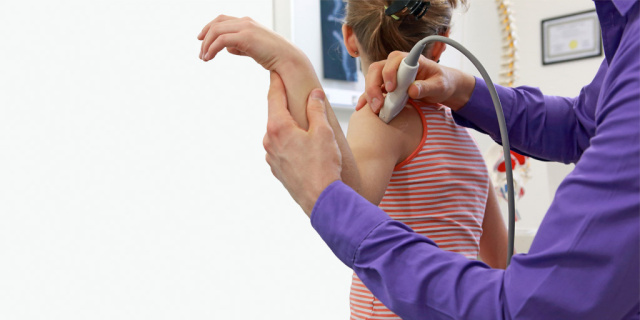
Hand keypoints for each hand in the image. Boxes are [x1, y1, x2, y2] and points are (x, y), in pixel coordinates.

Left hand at [197, 15, 299, 70]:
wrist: (287, 59)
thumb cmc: (273, 56)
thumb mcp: (253, 49)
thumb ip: (240, 47)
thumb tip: (227, 49)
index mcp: (247, 23)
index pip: (222, 19)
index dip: (208, 27)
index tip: (201, 39)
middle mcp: (245, 22)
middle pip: (216, 23)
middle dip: (205, 37)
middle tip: (200, 53)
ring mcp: (245, 28)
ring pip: (216, 31)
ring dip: (206, 45)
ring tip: (204, 58)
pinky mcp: (245, 37)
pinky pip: (221, 40)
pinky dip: (212, 49)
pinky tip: (209, 57)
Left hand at [263, 72, 341, 215]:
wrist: (321, 200)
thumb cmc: (323, 166)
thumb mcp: (324, 132)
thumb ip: (316, 110)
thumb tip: (314, 94)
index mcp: (278, 127)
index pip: (274, 96)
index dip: (276, 82)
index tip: (275, 71)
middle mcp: (269, 141)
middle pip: (276, 115)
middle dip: (286, 105)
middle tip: (294, 94)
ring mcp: (271, 157)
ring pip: (279, 134)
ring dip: (290, 127)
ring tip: (305, 126)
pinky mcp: (277, 170)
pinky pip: (282, 150)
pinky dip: (291, 144)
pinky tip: (305, 148)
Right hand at [356, 51, 475, 112]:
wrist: (440, 87)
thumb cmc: (441, 82)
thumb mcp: (439, 85)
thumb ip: (427, 87)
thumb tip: (413, 90)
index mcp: (409, 60)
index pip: (394, 60)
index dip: (389, 72)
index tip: (391, 88)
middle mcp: (396, 65)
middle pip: (377, 70)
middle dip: (374, 87)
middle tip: (378, 104)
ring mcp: (389, 75)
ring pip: (372, 79)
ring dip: (370, 94)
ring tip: (375, 110)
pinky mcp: (386, 86)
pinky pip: (373, 90)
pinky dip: (366, 98)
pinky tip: (361, 107)